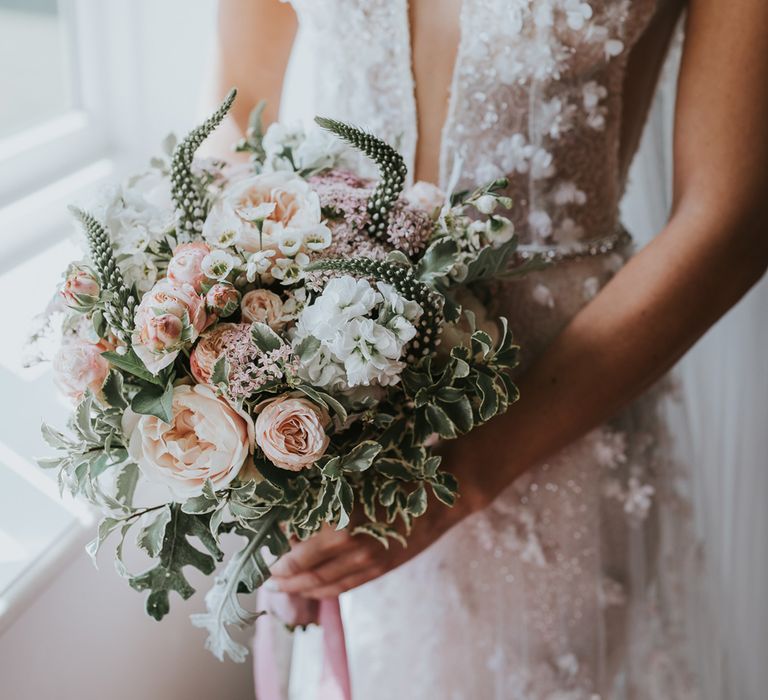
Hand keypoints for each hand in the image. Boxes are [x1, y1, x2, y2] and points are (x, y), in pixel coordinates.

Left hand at [270, 440, 487, 597]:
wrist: (439, 494)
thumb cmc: (393, 476)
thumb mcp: (352, 482)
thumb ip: (324, 502)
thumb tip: (295, 518)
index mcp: (343, 528)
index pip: (302, 554)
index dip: (283, 562)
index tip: (267, 562)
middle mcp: (354, 551)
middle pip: (312, 575)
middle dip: (288, 581)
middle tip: (269, 582)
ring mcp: (370, 563)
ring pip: (329, 585)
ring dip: (305, 589)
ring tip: (287, 588)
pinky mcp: (384, 567)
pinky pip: (349, 585)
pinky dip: (329, 590)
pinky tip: (317, 589)